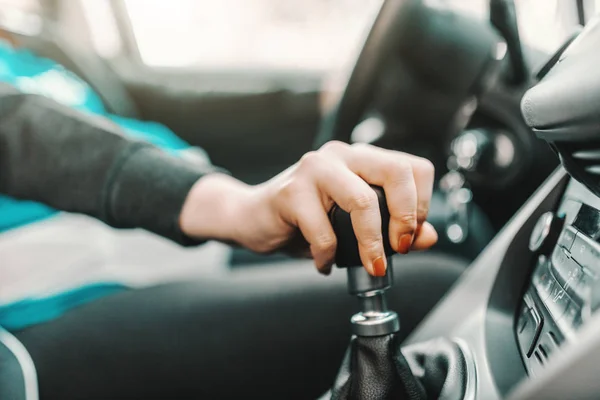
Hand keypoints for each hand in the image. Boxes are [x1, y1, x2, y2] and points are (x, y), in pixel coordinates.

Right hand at [179, 141, 437, 275]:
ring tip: (369, 263)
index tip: (412, 235)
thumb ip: (394, 228)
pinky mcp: (291, 191)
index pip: (413, 167)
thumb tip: (429, 236)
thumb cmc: (304, 219)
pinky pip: (323, 231)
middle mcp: (341, 155)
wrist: (253, 217)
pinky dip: (328, 255)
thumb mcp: (354, 225)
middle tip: (398, 247)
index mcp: (361, 158)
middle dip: (406, 217)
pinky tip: (323, 262)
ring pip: (363, 200)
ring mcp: (314, 169)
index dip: (421, 204)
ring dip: (371, 242)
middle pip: (395, 172)